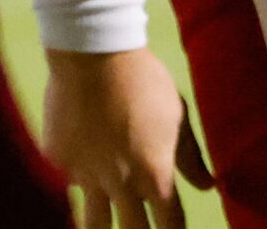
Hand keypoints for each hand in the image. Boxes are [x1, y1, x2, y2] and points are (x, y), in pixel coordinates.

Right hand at [42, 48, 212, 228]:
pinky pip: (66, 185)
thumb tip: (209, 187)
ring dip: (103, 227)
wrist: (94, 54)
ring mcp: (86, 176)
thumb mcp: (177, 116)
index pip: (171, 224)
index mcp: (155, 173)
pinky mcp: (57, 164)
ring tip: (107, 224)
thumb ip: (191, 158)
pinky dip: (74, 183)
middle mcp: (121, 183)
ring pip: (93, 225)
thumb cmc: (145, 81)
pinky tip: (77, 172)